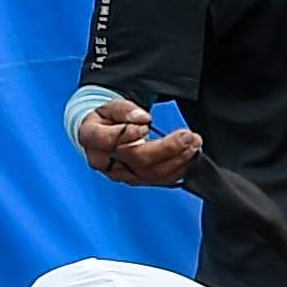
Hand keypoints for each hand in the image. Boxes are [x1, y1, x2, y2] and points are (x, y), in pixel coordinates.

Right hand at [75, 94, 201, 188]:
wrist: (104, 134)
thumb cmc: (107, 119)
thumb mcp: (109, 106)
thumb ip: (124, 110)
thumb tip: (142, 119)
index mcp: (92, 139)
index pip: (111, 140)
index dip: (130, 133)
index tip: (146, 123)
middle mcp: (105, 162)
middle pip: (138, 159)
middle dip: (167, 147)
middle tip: (188, 136)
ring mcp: (121, 174)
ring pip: (152, 173)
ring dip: (178, 159)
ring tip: (194, 143)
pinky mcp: (137, 180)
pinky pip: (160, 180)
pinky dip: (179, 170)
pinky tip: (190, 157)